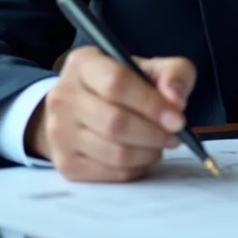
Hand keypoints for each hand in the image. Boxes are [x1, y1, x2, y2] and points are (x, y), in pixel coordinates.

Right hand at [26, 46, 195, 181]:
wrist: (79, 108)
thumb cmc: (121, 84)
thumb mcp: (150, 68)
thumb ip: (173, 73)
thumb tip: (176, 100)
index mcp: (83, 64)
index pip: (116, 84)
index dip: (151, 104)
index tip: (178, 119)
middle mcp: (63, 97)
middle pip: (114, 123)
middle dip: (153, 133)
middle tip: (174, 136)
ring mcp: (59, 132)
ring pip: (114, 153)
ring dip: (148, 153)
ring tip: (160, 144)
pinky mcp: (65, 163)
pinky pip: (110, 173)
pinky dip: (136, 169)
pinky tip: (143, 156)